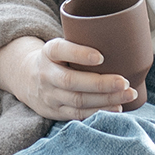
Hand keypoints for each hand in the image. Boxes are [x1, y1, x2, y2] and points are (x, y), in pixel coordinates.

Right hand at [0, 33, 138, 120]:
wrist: (26, 78)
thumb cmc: (56, 58)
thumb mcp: (60, 45)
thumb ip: (81, 43)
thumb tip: (122, 39)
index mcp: (48, 52)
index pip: (60, 50)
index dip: (79, 54)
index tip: (101, 56)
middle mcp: (46, 74)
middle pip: (72, 81)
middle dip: (101, 84)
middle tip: (125, 82)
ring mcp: (49, 95)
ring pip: (78, 100)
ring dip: (105, 100)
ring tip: (128, 95)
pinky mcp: (55, 111)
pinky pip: (77, 115)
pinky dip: (98, 112)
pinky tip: (116, 108)